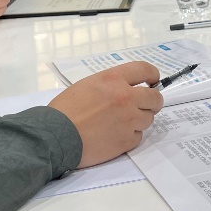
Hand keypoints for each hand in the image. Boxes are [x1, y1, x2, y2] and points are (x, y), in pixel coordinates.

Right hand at [49, 61, 163, 167]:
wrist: (55, 136)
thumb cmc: (66, 109)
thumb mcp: (88, 84)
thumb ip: (111, 84)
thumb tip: (128, 89)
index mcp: (114, 79)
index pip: (145, 70)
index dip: (153, 75)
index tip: (153, 81)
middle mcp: (126, 97)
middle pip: (155, 98)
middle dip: (152, 101)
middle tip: (144, 106)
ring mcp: (128, 120)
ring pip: (148, 119)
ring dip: (139, 120)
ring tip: (121, 123)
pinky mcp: (126, 140)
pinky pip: (138, 136)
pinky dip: (129, 136)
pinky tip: (114, 136)